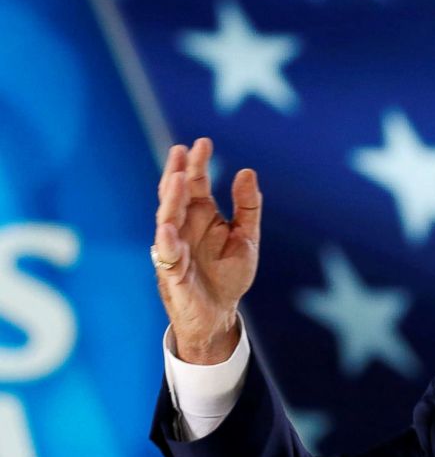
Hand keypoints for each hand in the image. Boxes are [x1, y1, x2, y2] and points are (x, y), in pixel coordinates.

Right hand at [153, 138, 261, 363]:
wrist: (220, 314)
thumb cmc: (228, 274)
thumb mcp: (246, 237)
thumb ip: (247, 206)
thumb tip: (247, 171)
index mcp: (201, 216)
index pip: (195, 183)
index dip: (197, 164)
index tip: (202, 142)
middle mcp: (184, 228)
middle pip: (176, 195)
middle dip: (178, 173)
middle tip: (183, 151)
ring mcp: (175, 250)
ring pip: (167, 220)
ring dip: (170, 200)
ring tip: (177, 178)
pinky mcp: (173, 274)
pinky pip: (166, 257)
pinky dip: (166, 244)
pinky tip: (166, 230)